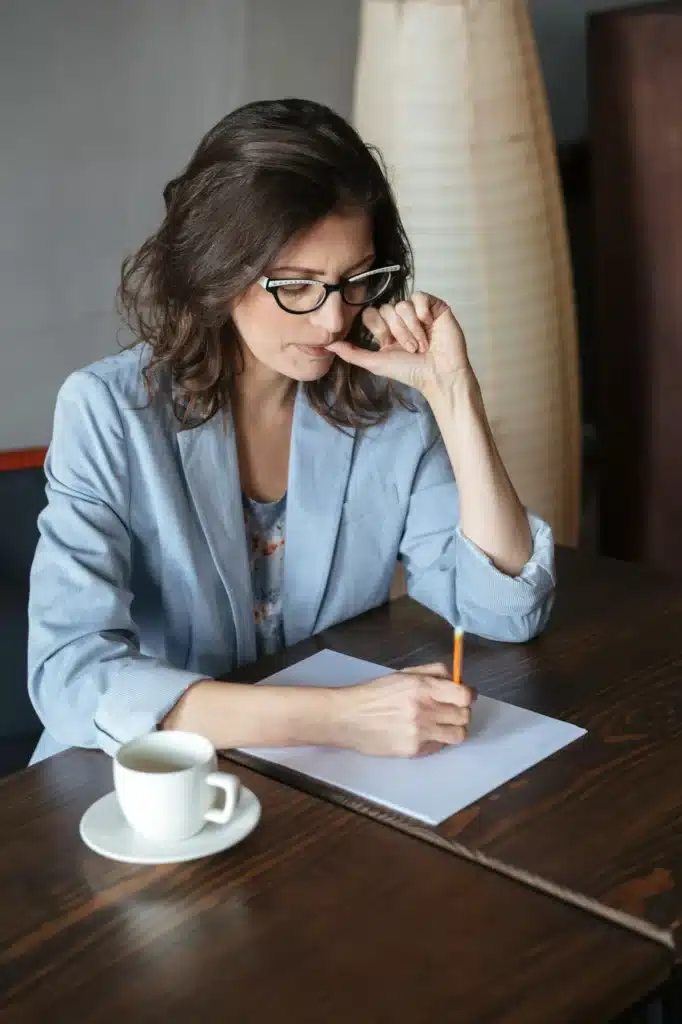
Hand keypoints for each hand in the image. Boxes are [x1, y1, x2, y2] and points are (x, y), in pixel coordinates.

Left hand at [328, 292, 472, 396]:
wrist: (438, 375)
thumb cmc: (410, 371)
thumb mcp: (375, 363)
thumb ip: (351, 353)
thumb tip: (328, 344)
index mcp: (386, 329)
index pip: (371, 313)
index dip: (379, 327)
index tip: (389, 343)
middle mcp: (401, 318)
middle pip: (387, 308)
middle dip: (398, 332)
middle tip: (411, 348)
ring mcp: (418, 311)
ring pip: (402, 304)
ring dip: (412, 329)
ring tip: (423, 344)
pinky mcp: (435, 306)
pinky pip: (420, 297)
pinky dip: (423, 316)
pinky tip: (431, 328)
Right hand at [337, 662, 475, 757]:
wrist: (349, 718)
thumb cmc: (375, 693)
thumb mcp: (403, 674)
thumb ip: (433, 672)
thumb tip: (457, 679)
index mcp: (423, 687)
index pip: (464, 696)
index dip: (468, 695)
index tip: (465, 696)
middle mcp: (425, 710)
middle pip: (464, 716)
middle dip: (461, 712)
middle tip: (450, 710)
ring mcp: (421, 732)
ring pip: (458, 735)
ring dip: (454, 729)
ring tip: (441, 724)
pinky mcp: (415, 750)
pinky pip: (440, 746)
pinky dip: (437, 740)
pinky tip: (422, 733)